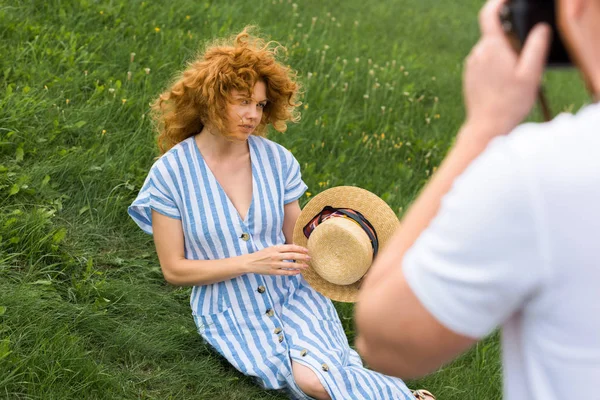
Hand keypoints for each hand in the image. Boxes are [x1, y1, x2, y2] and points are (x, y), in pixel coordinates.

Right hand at [243, 244, 309, 275]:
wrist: (250, 262)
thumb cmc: (262, 254)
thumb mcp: (271, 248)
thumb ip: (281, 248)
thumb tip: (294, 246)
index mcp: (275, 248)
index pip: (290, 247)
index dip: (299, 248)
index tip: (306, 250)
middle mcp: (275, 255)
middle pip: (291, 256)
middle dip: (302, 257)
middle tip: (309, 258)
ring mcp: (274, 264)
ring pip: (289, 265)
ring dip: (299, 266)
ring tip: (306, 266)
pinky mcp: (273, 271)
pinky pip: (285, 272)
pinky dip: (292, 272)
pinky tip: (298, 272)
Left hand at [463, 0, 551, 140]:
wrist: (486, 126)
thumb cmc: (510, 102)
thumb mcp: (531, 73)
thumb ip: (535, 47)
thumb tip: (540, 28)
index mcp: (491, 47)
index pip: (489, 14)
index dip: (498, 2)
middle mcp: (477, 53)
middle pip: (495, 36)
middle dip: (510, 43)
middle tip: (522, 66)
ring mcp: (471, 65)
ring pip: (490, 52)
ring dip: (503, 59)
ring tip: (512, 82)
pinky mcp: (468, 77)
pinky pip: (484, 65)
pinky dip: (495, 70)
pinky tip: (502, 88)